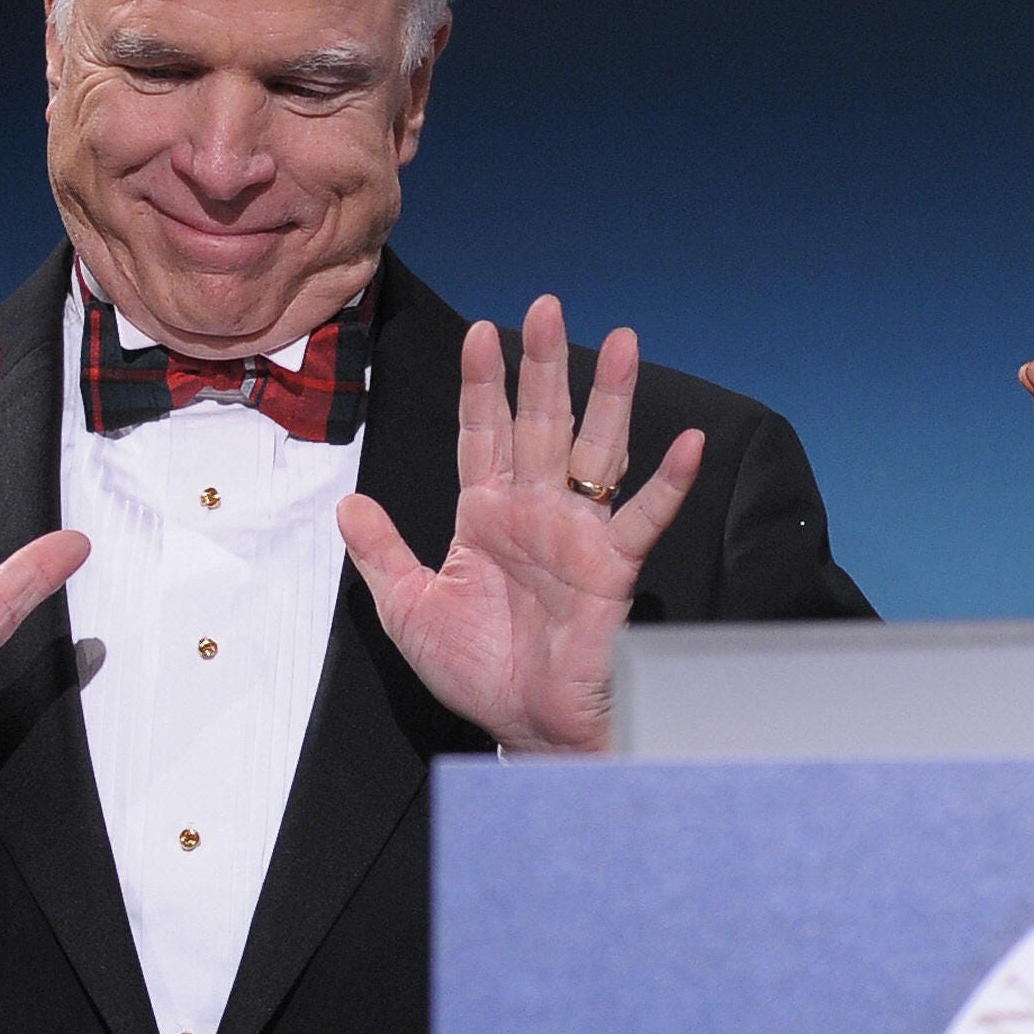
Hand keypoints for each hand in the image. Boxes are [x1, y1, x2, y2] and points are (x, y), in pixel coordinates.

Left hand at [336, 296, 702, 753]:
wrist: (524, 728)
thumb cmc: (477, 672)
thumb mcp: (410, 609)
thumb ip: (382, 553)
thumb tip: (346, 504)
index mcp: (487, 514)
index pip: (483, 433)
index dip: (481, 383)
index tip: (480, 330)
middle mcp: (536, 511)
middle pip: (540, 422)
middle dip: (543, 365)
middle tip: (547, 306)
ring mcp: (578, 533)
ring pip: (594, 449)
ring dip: (609, 397)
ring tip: (621, 340)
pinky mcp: (613, 566)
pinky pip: (643, 517)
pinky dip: (667, 481)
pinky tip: (686, 443)